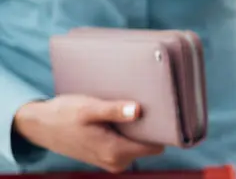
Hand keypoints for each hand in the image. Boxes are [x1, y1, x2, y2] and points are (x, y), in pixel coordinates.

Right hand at [13, 95, 163, 172]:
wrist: (42, 125)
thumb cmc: (64, 114)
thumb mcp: (89, 108)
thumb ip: (114, 111)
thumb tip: (137, 111)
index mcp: (115, 152)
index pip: (155, 145)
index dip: (161, 129)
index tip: (163, 112)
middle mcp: (117, 162)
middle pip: (149, 144)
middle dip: (149, 127)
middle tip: (143, 105)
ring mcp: (113, 161)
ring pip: (139, 144)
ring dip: (137, 129)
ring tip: (127, 109)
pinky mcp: (109, 157)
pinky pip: (129, 144)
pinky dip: (128, 132)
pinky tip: (119, 118)